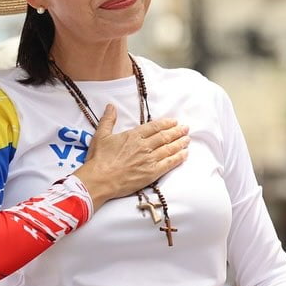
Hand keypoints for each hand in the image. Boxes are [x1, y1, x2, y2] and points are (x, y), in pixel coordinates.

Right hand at [73, 104, 189, 209]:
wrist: (100, 180)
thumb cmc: (99, 159)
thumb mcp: (100, 135)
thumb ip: (108, 120)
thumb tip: (111, 106)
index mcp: (133, 135)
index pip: (154, 127)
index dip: (166, 123)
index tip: (174, 121)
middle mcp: (144, 146)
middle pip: (165, 136)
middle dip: (177, 132)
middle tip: (186, 128)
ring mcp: (150, 160)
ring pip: (169, 149)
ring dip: (180, 143)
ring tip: (187, 139)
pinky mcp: (152, 173)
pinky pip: (170, 163)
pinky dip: (179, 158)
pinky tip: (185, 154)